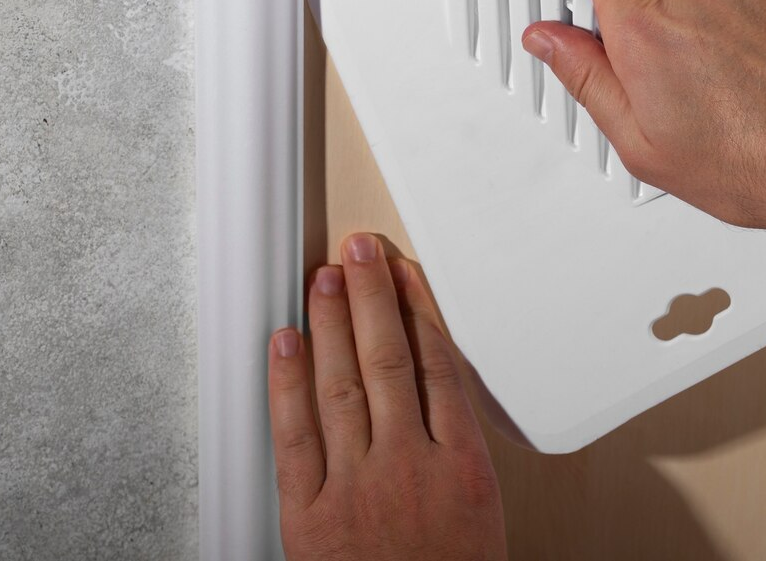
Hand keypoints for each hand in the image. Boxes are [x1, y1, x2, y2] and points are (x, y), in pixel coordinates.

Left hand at [267, 233, 506, 560]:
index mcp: (460, 466)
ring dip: (332, 324)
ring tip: (326, 277)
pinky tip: (285, 344)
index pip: (437, 364)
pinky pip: (297, 435)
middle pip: (391, 359)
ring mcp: (357, 486)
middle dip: (373, 296)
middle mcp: (409, 464)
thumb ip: (457, 448)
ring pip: (344, 384)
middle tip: (361, 250)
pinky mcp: (310, 515)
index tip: (405, 273)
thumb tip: (436, 387)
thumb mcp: (480, 511)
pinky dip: (288, 384)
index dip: (418, 310)